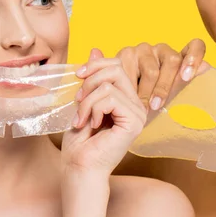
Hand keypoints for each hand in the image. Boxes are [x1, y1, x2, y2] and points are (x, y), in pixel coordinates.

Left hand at [61, 49, 146, 176]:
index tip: (78, 76)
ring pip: (108, 84)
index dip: (95, 64)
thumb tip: (96, 49)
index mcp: (126, 98)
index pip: (117, 64)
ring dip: (86, 101)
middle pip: (116, 68)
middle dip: (89, 81)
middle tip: (78, 101)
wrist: (79, 167)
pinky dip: (93, 109)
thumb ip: (92, 77)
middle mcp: (136, 104)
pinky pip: (110, 98)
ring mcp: (138, 113)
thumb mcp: (83, 101)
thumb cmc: (80, 141)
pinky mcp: (134, 122)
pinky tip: (92, 124)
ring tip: (82, 119)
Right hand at [116, 39, 207, 110]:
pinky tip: (126, 99)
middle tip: (157, 106)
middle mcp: (162, 50)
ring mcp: (144, 49)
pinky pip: (131, 71)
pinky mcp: (126, 53)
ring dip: (146, 92)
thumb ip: (182, 82)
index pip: (195, 47)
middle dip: (165, 87)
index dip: (194, 58)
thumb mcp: (167, 96)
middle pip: (172, 61)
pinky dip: (130, 88)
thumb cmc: (148, 101)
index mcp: (179, 58)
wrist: (120, 102)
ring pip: (151, 70)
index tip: (187, 77)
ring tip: (141, 108)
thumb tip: (207, 66)